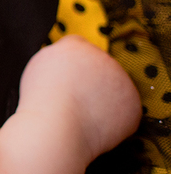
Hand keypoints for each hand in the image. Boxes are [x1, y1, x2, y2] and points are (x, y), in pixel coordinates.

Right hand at [18, 35, 140, 160]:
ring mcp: (123, 81)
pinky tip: (94, 124)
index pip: (75, 47)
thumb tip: (71, 69)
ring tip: (81, 114)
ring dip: (102, 99)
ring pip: (113, 89)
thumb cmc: (41, 102)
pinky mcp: (133, 106)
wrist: (57, 128)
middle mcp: (103, 58)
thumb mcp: (39, 68)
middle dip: (89, 81)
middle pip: (98, 67)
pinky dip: (112, 120)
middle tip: (72, 99)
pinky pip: (123, 112)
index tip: (64, 79)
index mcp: (75, 45)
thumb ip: (58, 61)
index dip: (69, 65)